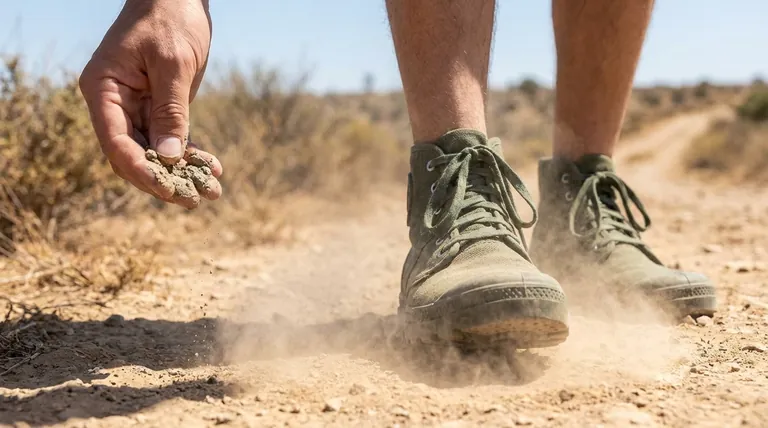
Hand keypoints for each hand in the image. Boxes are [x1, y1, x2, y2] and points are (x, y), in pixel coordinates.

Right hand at [79, 0, 221, 208]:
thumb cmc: (170, 19)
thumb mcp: (174, 65)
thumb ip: (171, 111)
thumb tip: (168, 158)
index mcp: (103, 90)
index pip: (116, 143)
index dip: (141, 171)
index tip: (168, 189)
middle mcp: (113, 103)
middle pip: (133, 155)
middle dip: (164, 179)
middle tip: (194, 199)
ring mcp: (134, 106)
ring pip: (154, 151)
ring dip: (182, 172)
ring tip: (212, 190)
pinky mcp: (156, 106)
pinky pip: (170, 138)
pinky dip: (189, 154)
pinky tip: (212, 168)